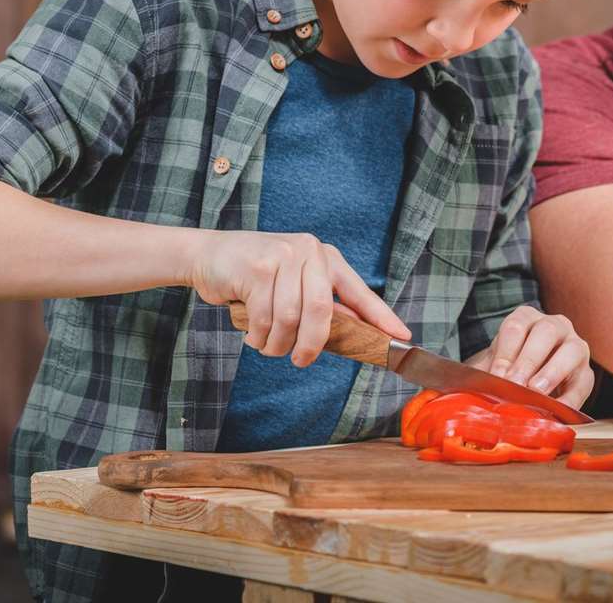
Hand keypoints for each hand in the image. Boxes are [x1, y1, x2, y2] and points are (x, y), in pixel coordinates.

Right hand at [185, 230, 411, 367]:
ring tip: (267, 344)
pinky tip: (253, 334)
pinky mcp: (258, 267)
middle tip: (300, 361)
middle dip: (311, 345)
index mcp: (326, 258)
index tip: (402, 338)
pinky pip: (265, 317)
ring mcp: (284, 256)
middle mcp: (310, 252)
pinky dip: (259, 336)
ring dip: (277, 343)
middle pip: (321, 311)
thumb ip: (321, 304)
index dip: (382, 317)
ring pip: (290, 318)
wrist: (211, 254)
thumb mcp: (294, 282)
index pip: (360, 292)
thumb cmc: (256, 275)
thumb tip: (355, 335)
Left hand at [478, 306, 594, 408]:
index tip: (497, 376)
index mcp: (527, 318)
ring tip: (537, 391)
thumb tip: (472, 388)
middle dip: (529, 359)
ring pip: (571, 351)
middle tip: (515, 383)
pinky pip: (583, 383)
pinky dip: (569, 399)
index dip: (506, 351)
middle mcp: (555, 325)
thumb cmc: (508, 371)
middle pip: (546, 332)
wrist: (526, 385)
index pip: (517, 326)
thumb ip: (485, 373)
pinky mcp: (586, 373)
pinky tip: (555, 412)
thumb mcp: (494, 366)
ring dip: (553, 372)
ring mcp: (575, 347)